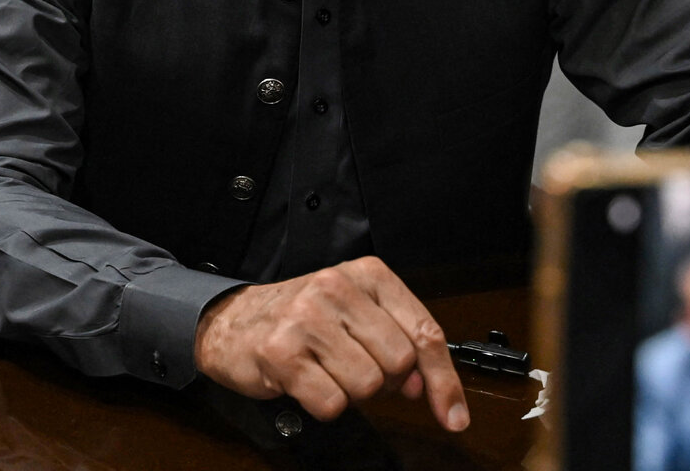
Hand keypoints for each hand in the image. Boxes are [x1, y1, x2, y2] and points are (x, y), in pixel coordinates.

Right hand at [194, 255, 468, 430]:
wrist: (236, 319)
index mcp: (368, 274)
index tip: (453, 415)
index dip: (443, 380)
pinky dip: (325, 404)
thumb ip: (397, 341)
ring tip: (329, 369)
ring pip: (368, 385)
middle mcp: (338, 287)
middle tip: (357, 367)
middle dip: (385, 380)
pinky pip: (332, 403)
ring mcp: (308, 318)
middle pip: (398, 362)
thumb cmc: (304, 317)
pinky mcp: (282, 352)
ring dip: (352, 391)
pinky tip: (309, 380)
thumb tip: (424, 386)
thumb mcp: (358, 313)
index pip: (423, 331)